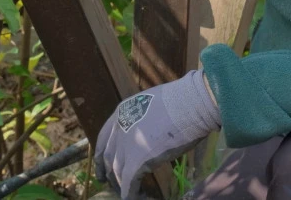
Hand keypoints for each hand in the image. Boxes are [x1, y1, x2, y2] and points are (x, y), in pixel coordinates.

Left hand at [94, 70, 220, 198]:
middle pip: (107, 157)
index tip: (102, 166)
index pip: (103, 139)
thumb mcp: (151, 104)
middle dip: (108, 173)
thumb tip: (149, 130)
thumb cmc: (180, 101)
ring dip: (121, 186)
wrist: (189, 104)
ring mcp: (126, 145)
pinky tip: (139, 198)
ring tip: (129, 193)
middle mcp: (119, 129)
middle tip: (111, 183)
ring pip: (117, 173)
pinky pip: (129, 184)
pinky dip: (131, 194)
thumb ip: (143, 118)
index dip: (101, 156)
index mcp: (121, 113)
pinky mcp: (137, 161)